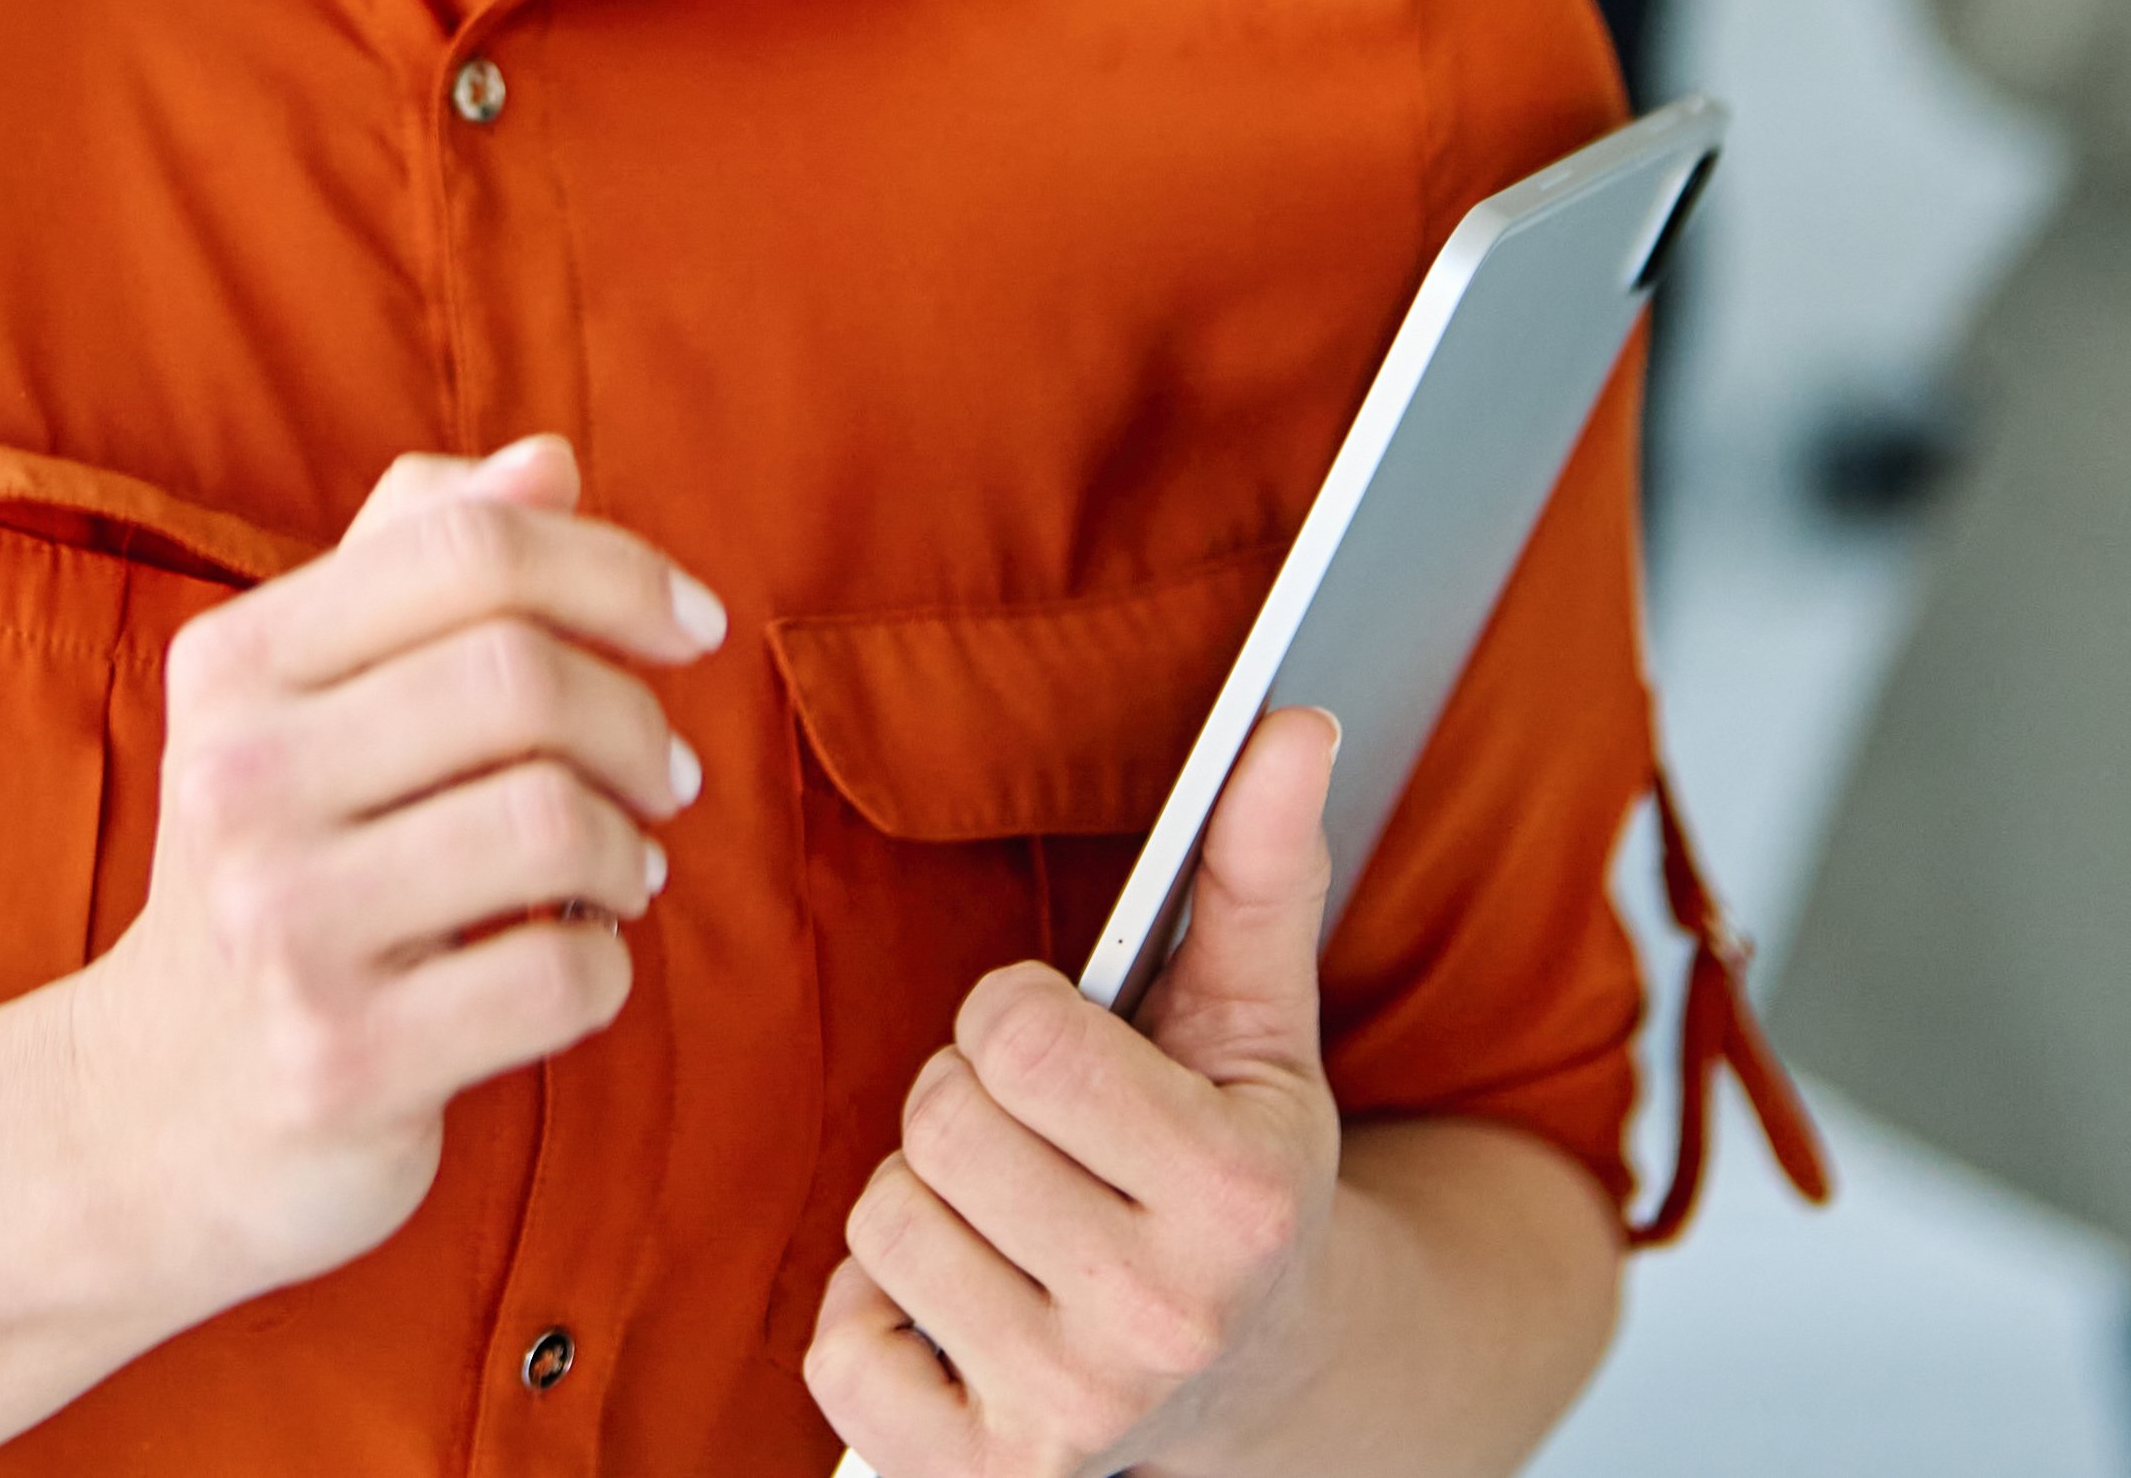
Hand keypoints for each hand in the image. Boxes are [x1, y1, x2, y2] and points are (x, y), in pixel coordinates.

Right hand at [62, 434, 718, 1302]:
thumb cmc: (278, 870)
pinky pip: (558, 976)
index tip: (693, 627)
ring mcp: (283, 928)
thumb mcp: (306, 702)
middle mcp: (238, 781)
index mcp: (232, 666)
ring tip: (624, 870)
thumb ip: (418, 564)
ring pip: (552, 822)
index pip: (465, 547)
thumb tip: (548, 462)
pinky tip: (573, 964)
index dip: (614, 568)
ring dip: (632, 848)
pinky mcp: (343, 1062)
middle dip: (638, 722)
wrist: (156, 1117)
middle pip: (520, 676)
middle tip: (668, 776)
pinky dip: (605, 964)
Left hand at [809, 707, 1344, 1476]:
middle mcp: (1162, 1321)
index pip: (1020, 1036)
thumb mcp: (1257, 1026)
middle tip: (1035, 1137)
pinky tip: (960, 1308)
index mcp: (1238, 1197)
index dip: (1019, 1017)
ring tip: (1005, 1218)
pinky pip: (839, 1346)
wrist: (1262, 1380)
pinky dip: (874, 1316)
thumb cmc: (1235, 1171)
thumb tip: (1291, 721)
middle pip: (941, 1122)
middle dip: (968, 1102)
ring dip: (921, 1201)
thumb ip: (1258, 870)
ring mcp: (1071, 1416)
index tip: (1064, 1046)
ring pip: (883, 1223)